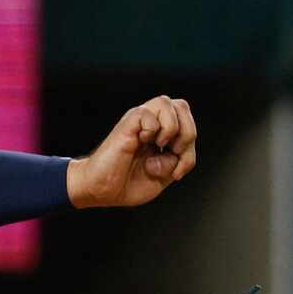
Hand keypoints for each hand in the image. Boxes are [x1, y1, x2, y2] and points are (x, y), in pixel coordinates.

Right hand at [68, 97, 196, 207]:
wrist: (101, 190)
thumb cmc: (127, 183)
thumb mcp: (162, 178)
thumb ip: (176, 163)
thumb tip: (175, 150)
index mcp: (162, 134)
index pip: (188, 122)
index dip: (190, 148)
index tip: (177, 173)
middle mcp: (151, 123)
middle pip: (181, 106)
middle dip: (187, 133)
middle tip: (174, 153)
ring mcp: (138, 122)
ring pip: (165, 102)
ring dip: (172, 128)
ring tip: (160, 145)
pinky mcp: (126, 124)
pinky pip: (146, 113)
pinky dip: (152, 130)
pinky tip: (141, 143)